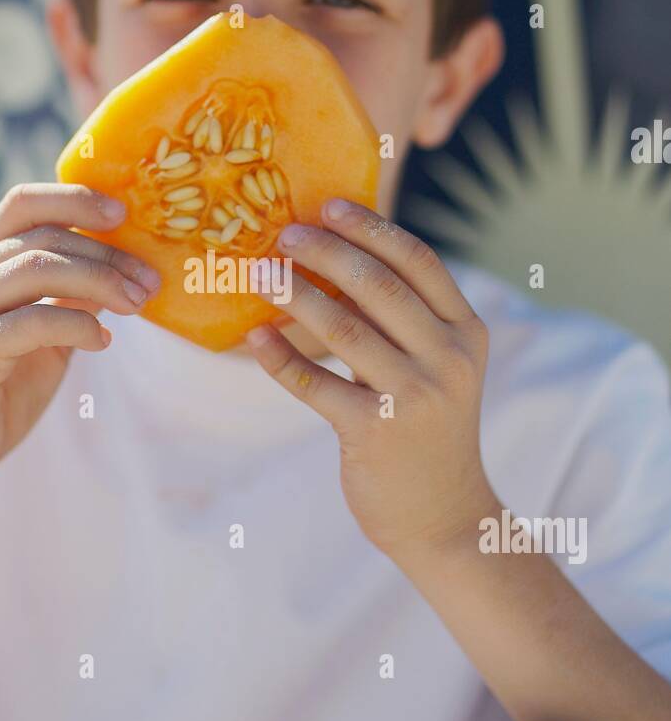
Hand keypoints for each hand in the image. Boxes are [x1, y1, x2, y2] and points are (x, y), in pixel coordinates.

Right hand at [0, 183, 159, 508]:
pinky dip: (77, 325)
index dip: (74, 199)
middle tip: (150, 281)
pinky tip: (101, 342)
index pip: (23, 205)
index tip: (123, 213)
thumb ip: (69, 300)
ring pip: (37, 269)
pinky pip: (33, 320)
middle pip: (43, 238)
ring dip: (100, 283)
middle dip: (107, 255)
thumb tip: (122, 270)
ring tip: (136, 305)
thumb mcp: (43, 339)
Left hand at [245, 198, 496, 561]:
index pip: (419, 262)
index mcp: (467, 331)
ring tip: (258, 274)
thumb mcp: (437, 367)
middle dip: (327, 252)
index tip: (329, 204)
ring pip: (345, 329)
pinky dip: (279, 358)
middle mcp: (449, 358)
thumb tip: (336, 258)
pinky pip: (316, 383)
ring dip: (295, 295)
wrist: (443, 516)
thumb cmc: (426, 428)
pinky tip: (253, 338)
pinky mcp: (375, 432)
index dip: (371, 229)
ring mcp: (414, 396)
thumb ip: (404, 319)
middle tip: (283, 233)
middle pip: (381, 287)